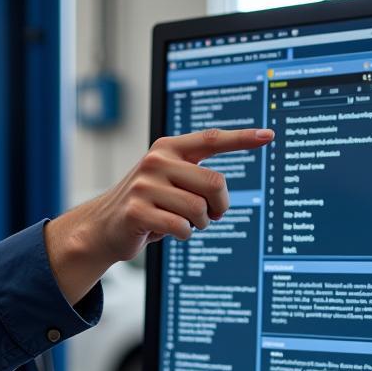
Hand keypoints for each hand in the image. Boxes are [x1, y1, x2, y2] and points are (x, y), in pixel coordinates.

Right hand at [45, 127, 273, 303]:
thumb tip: (222, 188)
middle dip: (219, 205)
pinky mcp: (136, 211)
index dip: (241, 138)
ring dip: (199, 223)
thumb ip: (192, 173)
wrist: (103, 226)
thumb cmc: (145, 203)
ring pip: (199, 209)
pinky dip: (182, 235)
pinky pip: (181, 227)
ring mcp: (144, 186)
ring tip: (184, 223)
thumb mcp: (167, 179)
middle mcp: (155, 162)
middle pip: (214, 182)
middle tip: (213, 215)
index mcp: (166, 148)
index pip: (211, 139)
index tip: (268, 135)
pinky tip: (167, 231)